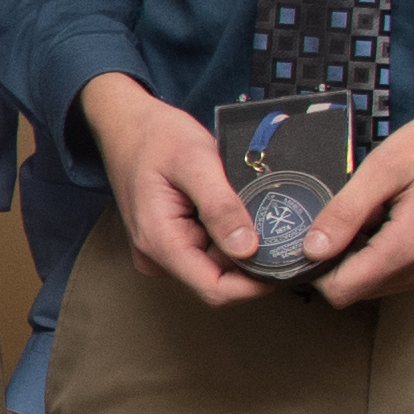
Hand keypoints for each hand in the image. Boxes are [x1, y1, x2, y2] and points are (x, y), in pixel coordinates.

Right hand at [82, 74, 263, 309]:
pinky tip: (235, 208)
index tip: (287, 262)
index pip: (214, 290)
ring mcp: (162, 250)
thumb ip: (221, 205)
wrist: (126, 124)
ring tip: (253, 208)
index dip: (254, 284)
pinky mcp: (169, 240)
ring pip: (216, 265)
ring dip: (241, 244)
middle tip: (280, 227)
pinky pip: (208, 250)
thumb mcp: (195, 160)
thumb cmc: (156, 136)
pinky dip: (229, 234)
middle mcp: (157, 255)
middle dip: (252, 260)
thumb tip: (248, 248)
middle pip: (218, 280)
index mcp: (160, 241)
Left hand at [295, 82, 413, 303]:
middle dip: (332, 262)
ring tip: (360, 211)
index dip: (312, 269)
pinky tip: (380, 215)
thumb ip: (346, 212)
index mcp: (409, 248)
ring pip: (372, 283)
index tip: (303, 236)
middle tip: (332, 216)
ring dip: (354, 256)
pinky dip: (375, 252)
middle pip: (354, 290)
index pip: (341, 291)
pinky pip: (392, 271)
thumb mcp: (386, 167)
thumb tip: (310, 250)